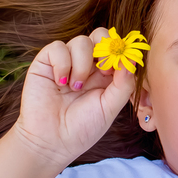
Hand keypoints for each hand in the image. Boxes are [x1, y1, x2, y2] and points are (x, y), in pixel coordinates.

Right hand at [11, 28, 138, 167]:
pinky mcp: (46, 62)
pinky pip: (57, 47)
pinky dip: (62, 64)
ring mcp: (66, 62)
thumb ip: (123, 84)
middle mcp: (87, 65)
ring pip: (81, 41)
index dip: (119, 52)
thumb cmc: (82, 128)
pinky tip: (60, 83)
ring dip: (82, 64)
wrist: (51, 142)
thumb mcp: (109, 108)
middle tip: (102, 71)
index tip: (115, 70)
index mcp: (105, 74)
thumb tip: (131, 60)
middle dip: (104, 49)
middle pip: (100, 35)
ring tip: (75, 87)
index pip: (116, 48)